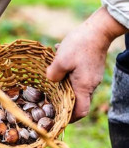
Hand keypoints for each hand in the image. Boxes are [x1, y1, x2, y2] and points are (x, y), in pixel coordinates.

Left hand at [47, 7, 126, 121]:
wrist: (98, 29)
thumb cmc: (80, 45)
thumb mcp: (61, 60)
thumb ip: (53, 74)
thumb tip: (50, 80)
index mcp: (83, 87)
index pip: (80, 111)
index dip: (70, 118)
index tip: (58, 118)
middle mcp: (90, 85)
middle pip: (76, 101)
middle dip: (63, 101)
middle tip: (49, 100)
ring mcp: (91, 77)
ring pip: (75, 87)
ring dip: (63, 84)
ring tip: (51, 76)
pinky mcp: (90, 69)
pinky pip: (77, 77)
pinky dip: (67, 74)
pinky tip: (59, 62)